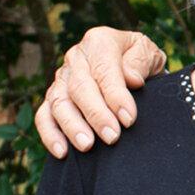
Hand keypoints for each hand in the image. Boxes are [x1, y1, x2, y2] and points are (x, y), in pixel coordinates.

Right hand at [35, 27, 166, 158]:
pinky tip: (62, 152)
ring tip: (88, 146)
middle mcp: (76, 57)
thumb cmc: (141, 62)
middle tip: (112, 137)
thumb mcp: (150, 54)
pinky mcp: (52, 97)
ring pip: (59, 102)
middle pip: (79, 87)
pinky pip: (44, 116)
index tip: (129, 119)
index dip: (115, 96)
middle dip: (96, 115)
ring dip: (73, 126)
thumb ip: (141, 62)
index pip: (104, 70)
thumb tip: (131, 79)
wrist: (133, 66)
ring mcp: (61, 78)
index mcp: (99, 41)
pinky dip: (50, 134)